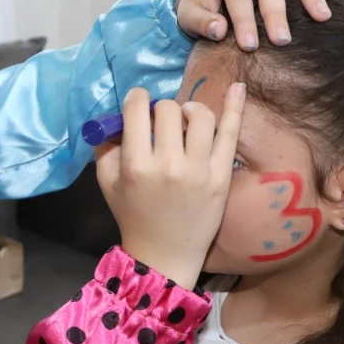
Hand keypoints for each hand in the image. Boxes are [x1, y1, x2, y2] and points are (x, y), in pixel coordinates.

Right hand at [94, 85, 244, 289]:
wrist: (165, 254)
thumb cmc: (133, 216)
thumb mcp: (107, 182)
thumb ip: (106, 147)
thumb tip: (116, 117)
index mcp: (137, 165)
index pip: (137, 110)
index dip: (137, 99)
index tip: (138, 105)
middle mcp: (169, 164)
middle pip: (168, 109)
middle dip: (161, 109)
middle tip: (160, 124)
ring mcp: (199, 170)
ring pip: (200, 116)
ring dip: (189, 110)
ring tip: (185, 120)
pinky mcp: (221, 176)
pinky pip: (230, 134)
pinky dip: (234, 108)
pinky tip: (238, 88)